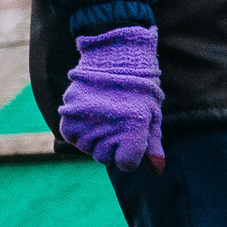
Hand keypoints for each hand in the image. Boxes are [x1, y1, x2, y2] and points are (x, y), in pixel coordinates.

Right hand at [59, 26, 165, 172]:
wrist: (113, 56)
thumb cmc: (139, 88)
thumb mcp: (152, 115)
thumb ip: (153, 145)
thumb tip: (158, 170)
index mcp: (133, 128)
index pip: (126, 164)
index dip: (130, 154)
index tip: (132, 139)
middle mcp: (107, 128)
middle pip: (105, 158)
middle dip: (112, 147)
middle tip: (116, 124)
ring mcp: (85, 122)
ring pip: (86, 148)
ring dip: (94, 138)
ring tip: (103, 117)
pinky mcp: (68, 116)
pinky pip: (71, 137)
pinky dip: (78, 131)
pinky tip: (89, 116)